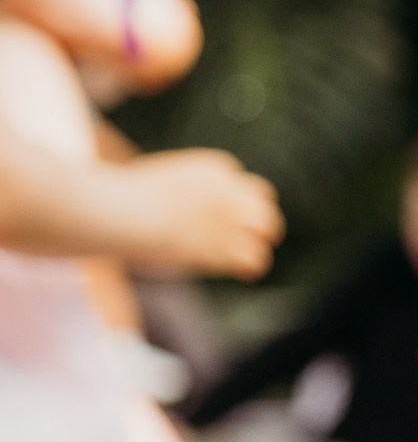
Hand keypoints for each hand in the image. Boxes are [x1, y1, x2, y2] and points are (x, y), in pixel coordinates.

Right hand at [112, 148, 281, 278]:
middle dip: (259, 219)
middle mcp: (231, 190)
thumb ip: (176, 186)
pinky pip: (256, 258)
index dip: (236, 202)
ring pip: (268, 229)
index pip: (243, 183)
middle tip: (254, 236)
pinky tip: (243, 273)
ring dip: (259, 242)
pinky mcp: (226, 245)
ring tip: (249, 257)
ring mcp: (232, 217)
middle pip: (265, 202)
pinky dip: (252, 266)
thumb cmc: (124, 196)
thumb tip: (166, 201)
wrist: (125, 210)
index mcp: (215, 167)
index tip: (224, 215)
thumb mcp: (157, 179)